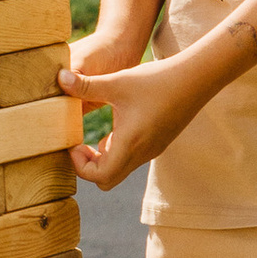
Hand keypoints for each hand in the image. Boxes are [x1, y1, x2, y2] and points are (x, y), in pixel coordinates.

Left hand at [59, 44, 215, 189]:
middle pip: (108, 179)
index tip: (73, 144)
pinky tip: (114, 127)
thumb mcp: (117, 82)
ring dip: (102, 158)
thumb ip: (86, 85)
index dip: (80, 166)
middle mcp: (141, 153)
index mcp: (130, 144)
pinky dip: (117, 150)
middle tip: (78, 144)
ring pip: (120, 169)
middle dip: (88, 167)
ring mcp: (151, 150)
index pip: (99, 176)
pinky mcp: (158, 143)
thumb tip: (60, 77)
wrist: (197, 78)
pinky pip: (131, 158)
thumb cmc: (157, 80)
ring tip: (92, 136)